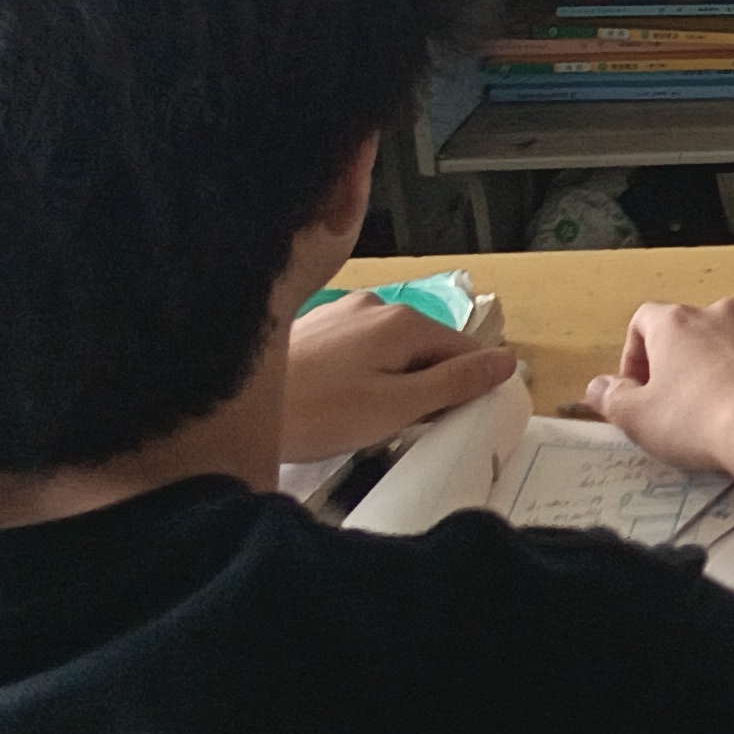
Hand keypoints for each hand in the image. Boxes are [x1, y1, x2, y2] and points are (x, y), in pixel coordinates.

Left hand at [283, 294, 514, 459]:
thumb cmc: (317, 413)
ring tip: (360, 420)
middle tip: (397, 428)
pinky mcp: (313, 324)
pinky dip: (358, 373)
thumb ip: (454, 383)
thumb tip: (506, 363)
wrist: (227, 404)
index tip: (446, 424)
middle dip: (424, 384)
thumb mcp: (395, 408)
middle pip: (427, 347)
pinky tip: (333, 401)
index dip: (465, 388)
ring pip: (390, 349)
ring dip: (390, 380)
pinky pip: (357, 349)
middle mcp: (377, 304)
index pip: (465, 350)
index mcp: (405, 321)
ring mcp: (342, 311)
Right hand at [574, 297, 733, 477]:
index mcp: (678, 323)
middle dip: (684, 362)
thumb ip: (611, 398)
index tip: (638, 390)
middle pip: (694, 330)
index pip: (644, 321)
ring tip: (724, 409)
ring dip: (727, 365)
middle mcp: (724, 312)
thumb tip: (599, 387)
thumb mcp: (637, 419)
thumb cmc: (699, 422)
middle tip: (680, 404)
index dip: (635, 355)